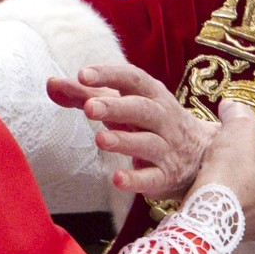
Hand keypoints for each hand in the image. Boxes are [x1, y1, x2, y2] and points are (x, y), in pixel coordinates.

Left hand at [47, 64, 218, 199]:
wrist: (203, 154)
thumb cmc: (151, 122)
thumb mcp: (125, 105)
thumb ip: (87, 95)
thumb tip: (51, 83)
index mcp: (152, 95)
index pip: (132, 79)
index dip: (109, 75)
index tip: (82, 74)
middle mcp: (162, 118)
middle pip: (142, 109)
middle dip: (117, 107)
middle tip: (89, 107)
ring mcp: (166, 148)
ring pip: (148, 142)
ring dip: (125, 141)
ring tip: (100, 140)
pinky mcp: (166, 177)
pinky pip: (153, 178)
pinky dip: (136, 179)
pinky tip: (117, 179)